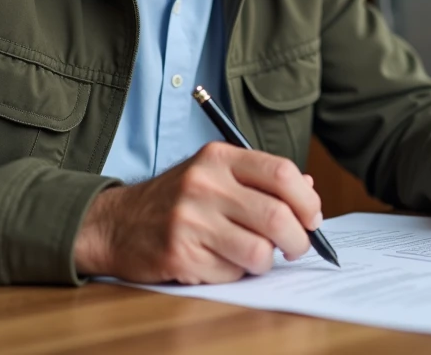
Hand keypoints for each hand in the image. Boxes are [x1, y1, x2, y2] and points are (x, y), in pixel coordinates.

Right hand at [74, 142, 321, 283]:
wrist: (117, 224)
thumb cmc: (178, 199)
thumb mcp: (214, 173)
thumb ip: (260, 178)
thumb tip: (310, 187)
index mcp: (217, 157)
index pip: (281, 172)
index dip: (307, 199)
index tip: (312, 217)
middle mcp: (204, 184)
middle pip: (277, 216)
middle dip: (299, 239)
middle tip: (298, 246)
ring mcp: (190, 221)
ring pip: (260, 251)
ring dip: (267, 261)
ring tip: (256, 255)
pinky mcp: (180, 255)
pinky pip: (232, 273)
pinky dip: (236, 273)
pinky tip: (221, 261)